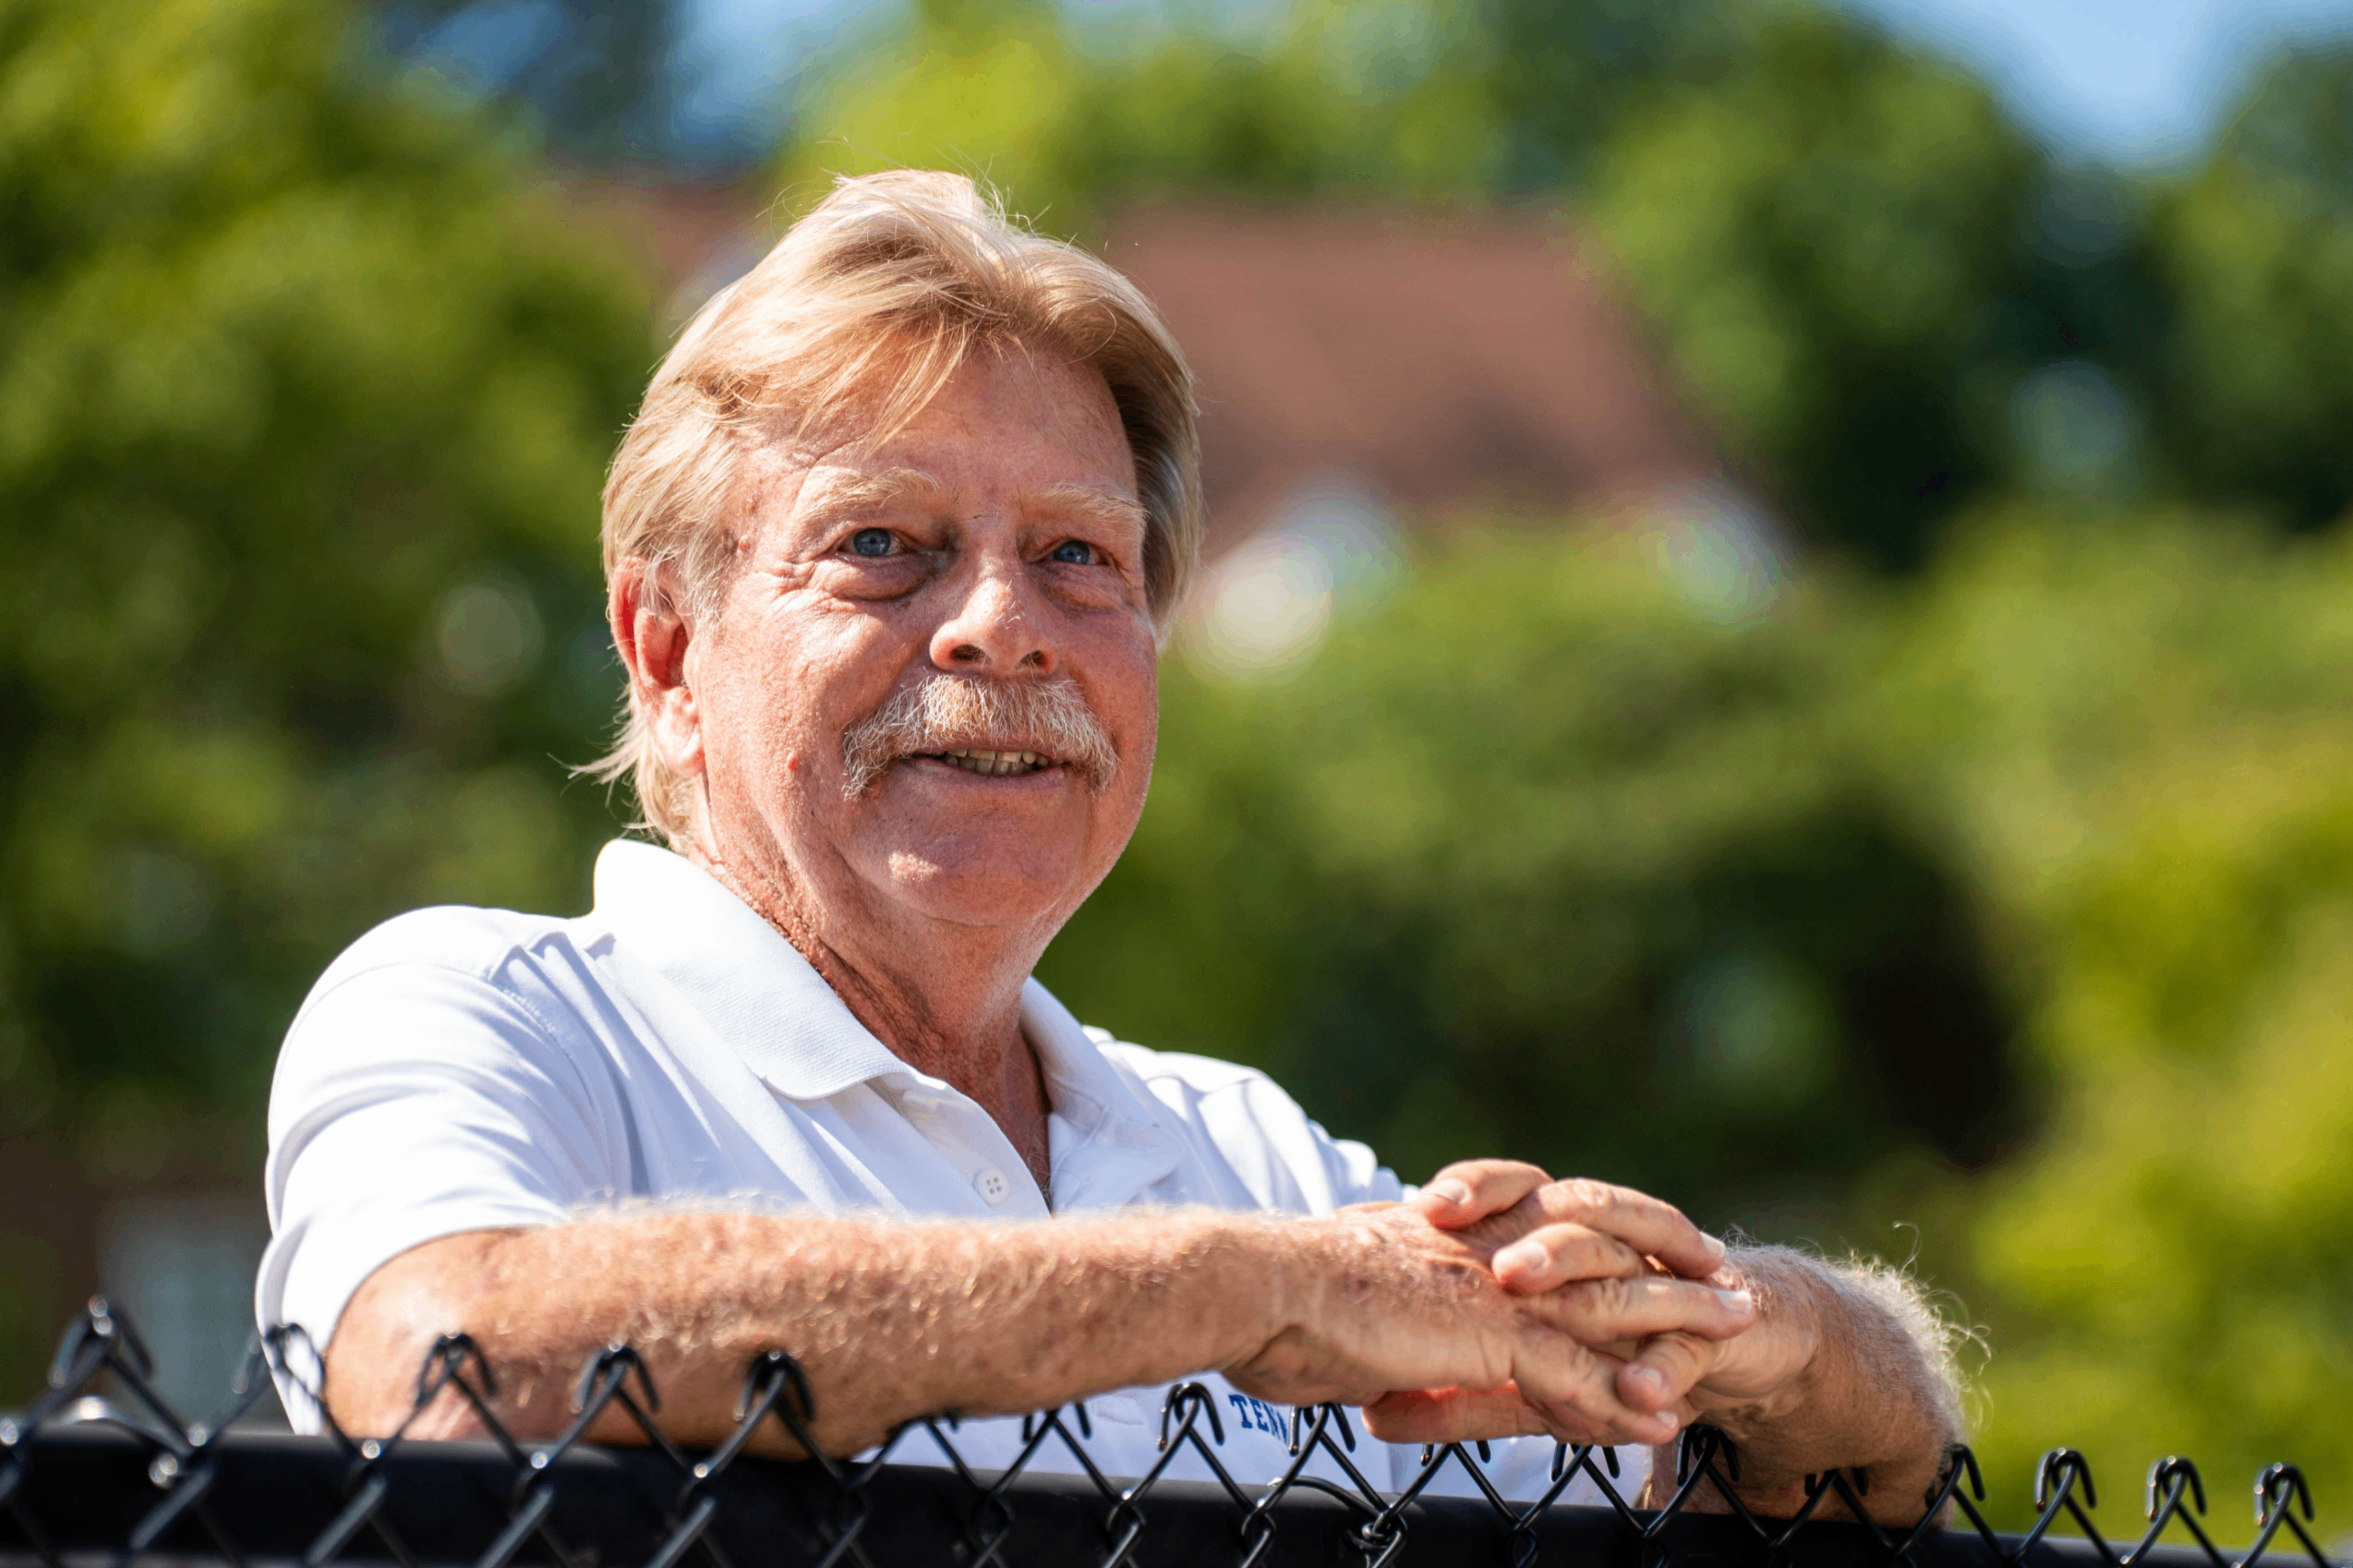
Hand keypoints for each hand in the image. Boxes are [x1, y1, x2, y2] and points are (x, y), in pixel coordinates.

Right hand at [1226, 1181, 1756, 1445]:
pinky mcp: (1487, 1330)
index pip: (1550, 1232)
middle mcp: (1481, 1248)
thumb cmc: (1274, 1304)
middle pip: (1598, 1252)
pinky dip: (1618, 1399)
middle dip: (1667, 1266)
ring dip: (1675, 1322)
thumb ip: (1387, 1320)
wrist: (1253, 1287)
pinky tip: (1663, 1421)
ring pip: (1603, 1304)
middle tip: (1727, 1277)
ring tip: (1737, 1332)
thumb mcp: (1348, 1309)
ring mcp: (1489, 1286)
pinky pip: (1570, 1371)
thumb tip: (1383, 1358)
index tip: (1652, 1249)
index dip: (1606, 1240)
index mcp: (1452, 1234)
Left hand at [1360, 1161, 1817, 1447]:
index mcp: (1553, 1234)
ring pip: (1621, 1261)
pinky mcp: (1709, 1330)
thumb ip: (1458, 1396)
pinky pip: (1684, 1347)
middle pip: (1563, 1216)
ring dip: (1584, 1273)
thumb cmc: (1610, 1349)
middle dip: (1529, 1236)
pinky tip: (1641, 1390)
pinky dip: (1663, 1367)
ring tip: (1539, 1290)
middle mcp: (1602, 1243)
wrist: (1730, 1344)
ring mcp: (1656, 1281)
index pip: (1508, 1192)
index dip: (1471, 1190)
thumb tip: (1375, 1416)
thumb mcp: (1526, 1378)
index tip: (1425, 1205)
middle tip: (1497, 1263)